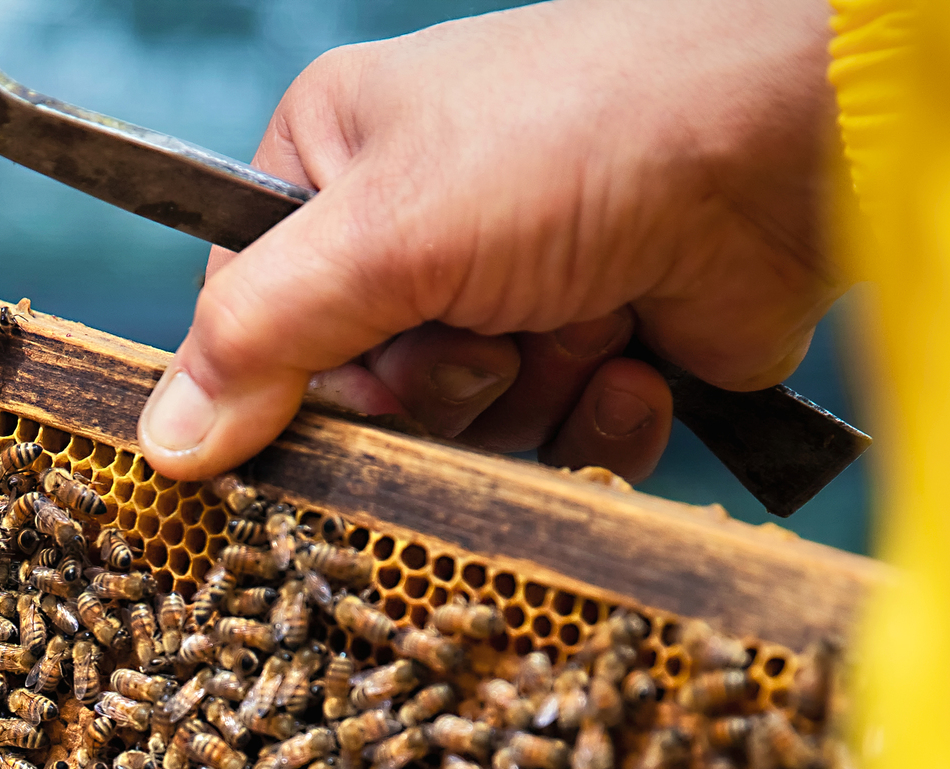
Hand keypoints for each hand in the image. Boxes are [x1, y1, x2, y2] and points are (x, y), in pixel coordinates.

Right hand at [138, 0, 844, 483]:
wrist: (790, 144)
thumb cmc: (580, 137)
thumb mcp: (385, 230)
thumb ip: (259, 338)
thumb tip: (158, 445)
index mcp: (336, 166)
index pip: (253, 321)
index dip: (288, 381)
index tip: (342, 385)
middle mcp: (418, 234)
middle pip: (362, 400)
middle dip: (434, 390)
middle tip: (487, 334)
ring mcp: (515, 297)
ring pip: (463, 436)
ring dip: (526, 401)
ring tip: (583, 318)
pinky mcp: (603, 356)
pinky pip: (558, 451)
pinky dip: (601, 421)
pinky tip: (639, 354)